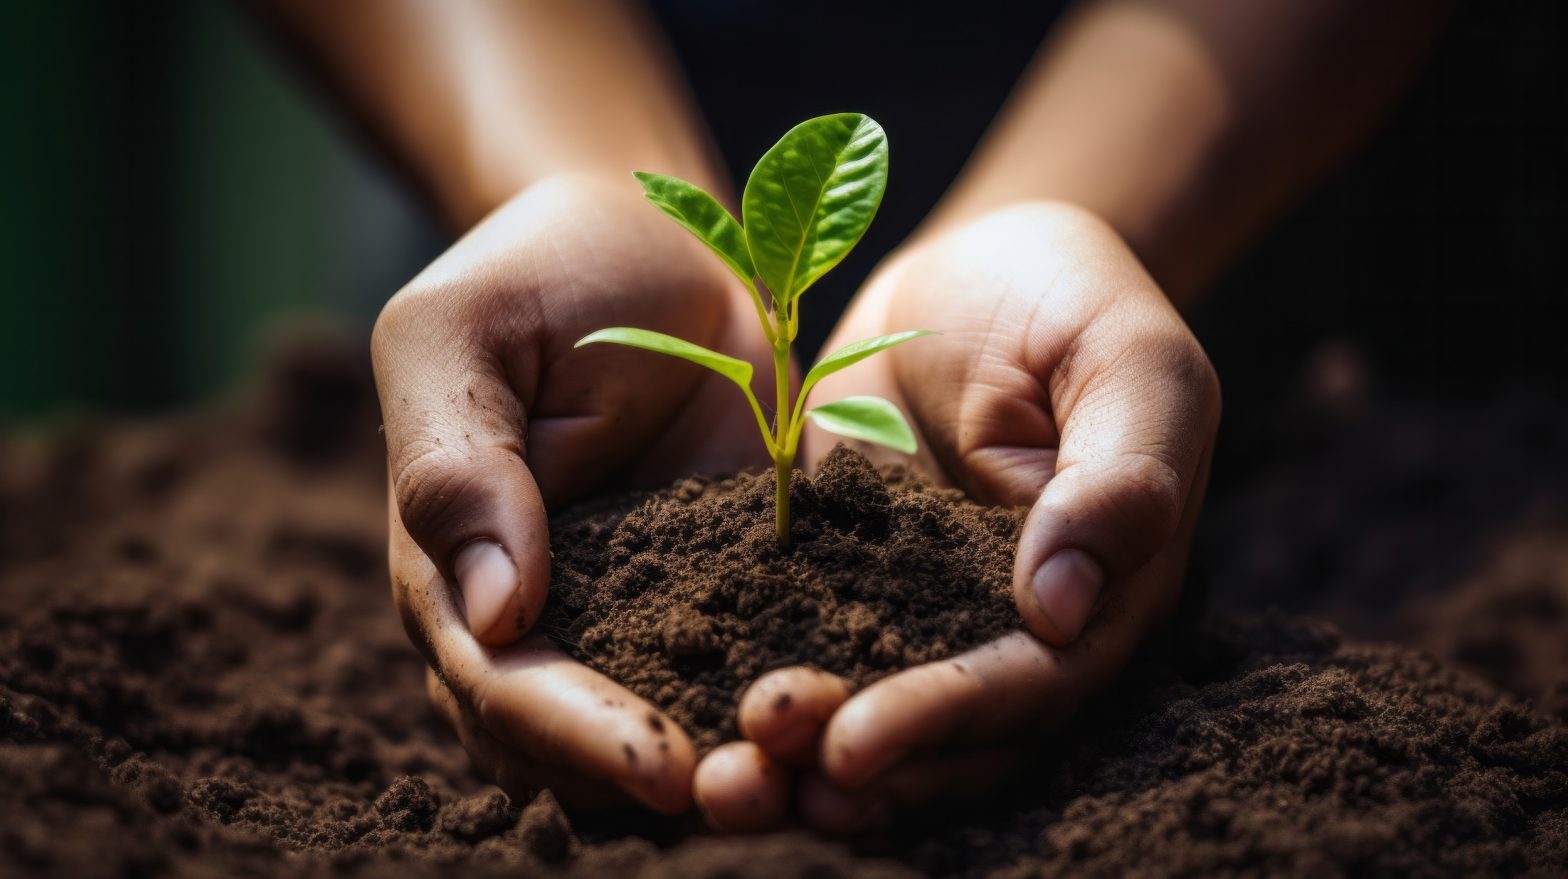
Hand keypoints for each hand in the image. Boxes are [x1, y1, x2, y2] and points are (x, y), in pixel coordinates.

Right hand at [374, 174, 770, 813]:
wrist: (647, 237)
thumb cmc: (535, 271)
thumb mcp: (463, 336)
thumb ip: (457, 468)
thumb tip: (489, 617)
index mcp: (456, 573)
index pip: (502, 688)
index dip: (575, 737)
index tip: (659, 766)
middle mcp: (544, 617)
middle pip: (583, 745)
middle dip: (661, 781)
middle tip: (755, 796)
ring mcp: (641, 609)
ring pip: (669, 728)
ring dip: (734, 764)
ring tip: (813, 777)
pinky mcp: (731, 585)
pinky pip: (753, 663)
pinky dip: (794, 697)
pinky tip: (859, 709)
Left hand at [693, 202, 1219, 831]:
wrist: (979, 267)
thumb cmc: (1074, 300)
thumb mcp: (1129, 362)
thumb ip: (1120, 479)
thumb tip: (1059, 610)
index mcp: (1105, 593)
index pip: (1030, 685)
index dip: (945, 721)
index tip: (854, 744)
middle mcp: (1016, 625)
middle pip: (949, 728)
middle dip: (862, 763)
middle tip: (770, 786)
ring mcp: (927, 605)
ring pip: (877, 703)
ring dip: (806, 754)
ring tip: (727, 786)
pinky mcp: (850, 574)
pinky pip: (809, 639)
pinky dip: (765, 680)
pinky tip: (701, 715)